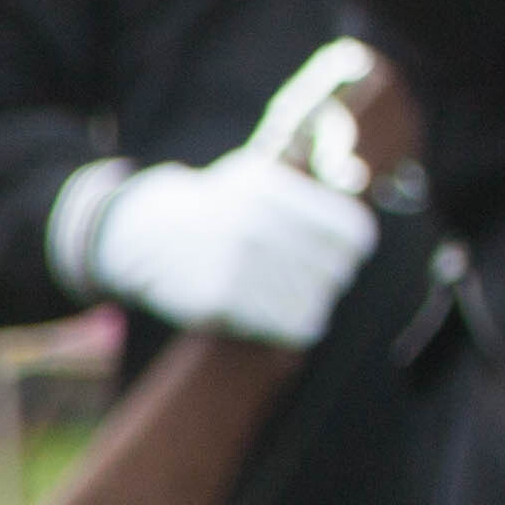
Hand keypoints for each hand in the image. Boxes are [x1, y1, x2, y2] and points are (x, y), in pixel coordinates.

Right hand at [89, 157, 373, 346]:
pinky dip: (291, 325)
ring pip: (315, 302)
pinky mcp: (218, 299)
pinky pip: (288, 325)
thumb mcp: (259, 179)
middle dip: (327, 278)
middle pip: (336, 271)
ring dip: (308, 304)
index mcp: (270, 189)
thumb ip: (311, 184)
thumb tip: (357, 188)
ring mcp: (234, 262)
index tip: (342, 254)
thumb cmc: (220, 208)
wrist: (147, 235)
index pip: (351, 232)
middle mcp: (255, 222)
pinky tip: (276, 314)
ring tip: (287, 294)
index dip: (353, 249)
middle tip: (308, 278)